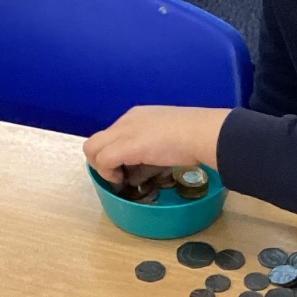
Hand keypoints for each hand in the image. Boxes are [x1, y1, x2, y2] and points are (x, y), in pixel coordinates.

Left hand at [83, 106, 230, 181]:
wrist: (204, 132)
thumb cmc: (195, 134)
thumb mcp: (169, 139)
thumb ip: (153, 152)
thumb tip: (143, 172)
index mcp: (138, 116)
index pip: (113, 135)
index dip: (116, 154)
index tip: (128, 168)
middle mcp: (126, 120)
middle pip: (96, 141)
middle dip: (102, 161)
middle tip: (119, 176)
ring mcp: (124, 132)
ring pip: (92, 149)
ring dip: (101, 168)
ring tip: (120, 178)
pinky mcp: (126, 146)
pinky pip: (103, 160)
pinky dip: (107, 173)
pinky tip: (122, 179)